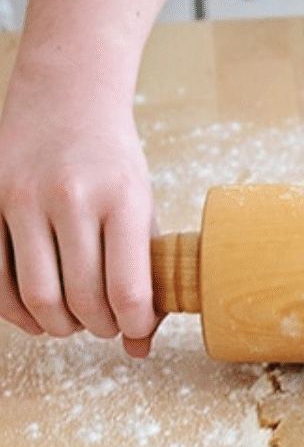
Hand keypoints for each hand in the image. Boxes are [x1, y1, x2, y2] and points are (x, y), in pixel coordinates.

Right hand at [0, 70, 159, 356]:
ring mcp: (22, 197)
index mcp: (124, 199)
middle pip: (81, 299)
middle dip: (97, 328)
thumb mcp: (143, 209)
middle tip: (104, 325)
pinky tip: (34, 312)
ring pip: (36, 296)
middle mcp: (72, 197)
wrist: (67, 99)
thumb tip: (139, 347)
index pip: (128, 290)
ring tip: (72, 320)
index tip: (134, 329)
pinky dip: (15, 310)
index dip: (133, 326)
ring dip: (57, 325)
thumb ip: (145, 275)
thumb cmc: (114, 164)